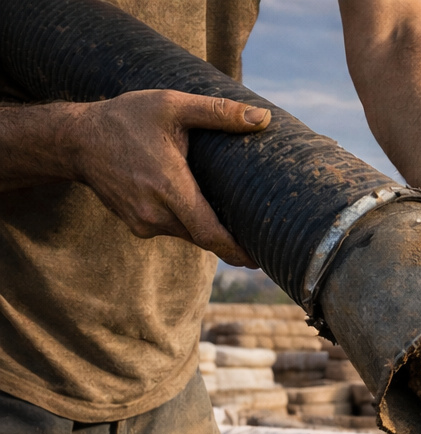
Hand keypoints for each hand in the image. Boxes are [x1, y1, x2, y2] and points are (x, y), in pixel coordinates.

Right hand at [63, 90, 269, 266]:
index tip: (260, 259)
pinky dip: (190, 224)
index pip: (209, 234)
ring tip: (238, 225)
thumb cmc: (126, 119)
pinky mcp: (136, 225)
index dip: (236, 250)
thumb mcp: (171, 106)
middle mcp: (155, 213)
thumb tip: (263, 118)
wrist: (76, 140)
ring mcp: (143, 223)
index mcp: (168, 188)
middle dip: (231, 243)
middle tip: (262, 243)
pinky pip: (173, 230)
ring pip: (189, 235)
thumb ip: (218, 112)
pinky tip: (203, 210)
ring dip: (210, 231)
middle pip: (204, 238)